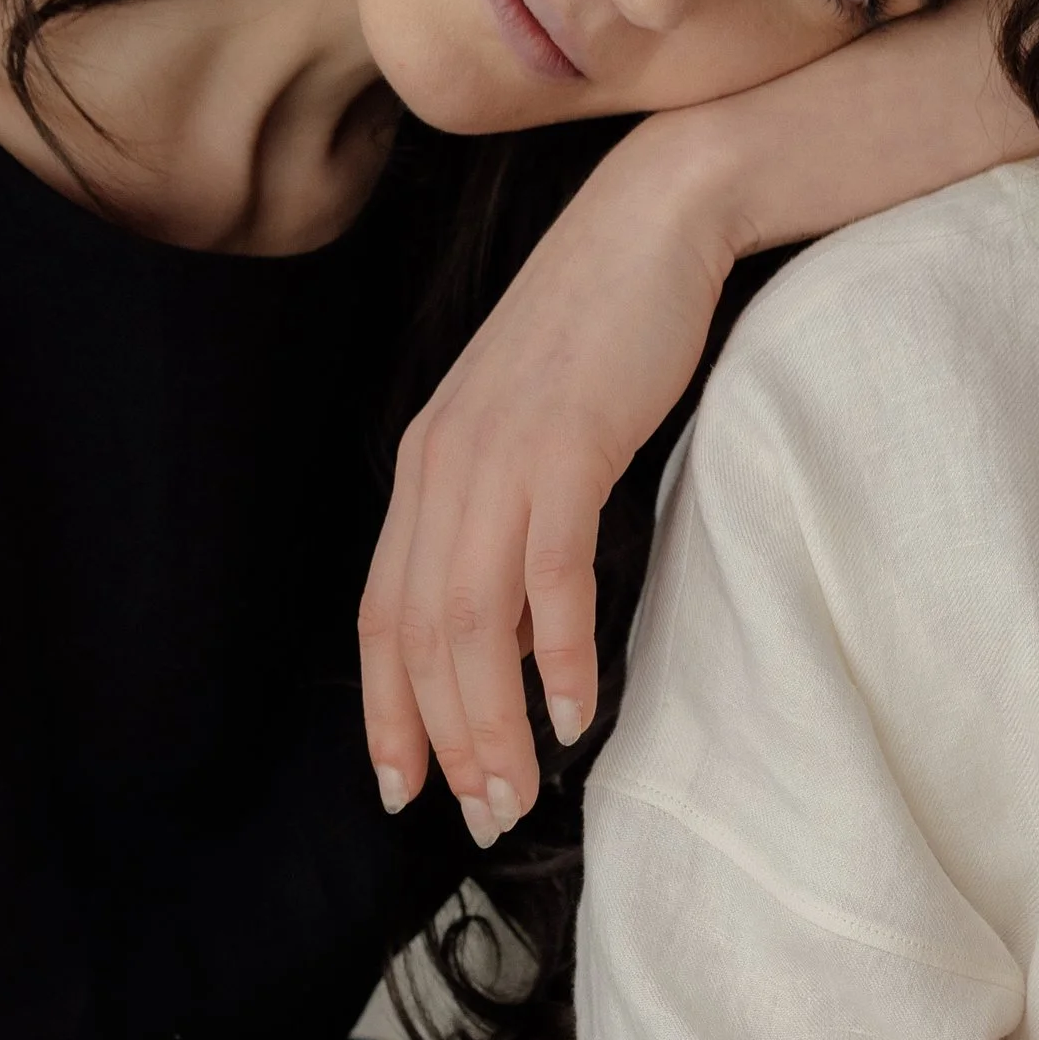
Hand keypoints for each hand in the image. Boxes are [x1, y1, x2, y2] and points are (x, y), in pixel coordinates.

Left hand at [358, 119, 733, 841]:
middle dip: (447, 741)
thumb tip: (507, 611)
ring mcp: (501, 455)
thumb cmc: (601, 332)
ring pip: (475, 620)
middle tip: (484, 818)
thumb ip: (501, 506)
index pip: (383, 615)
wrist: (654, 221)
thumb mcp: (526, 424)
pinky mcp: (567, 445)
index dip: (386, 712)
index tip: (405, 789)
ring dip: (493, 720)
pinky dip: (557, 653)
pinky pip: (551, 574)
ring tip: (519, 791)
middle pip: (424, 636)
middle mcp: (444, 466)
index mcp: (425, 467)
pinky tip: (571, 712)